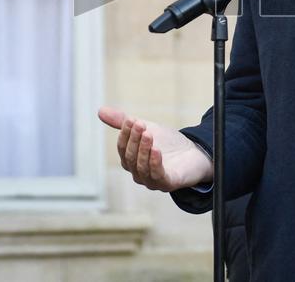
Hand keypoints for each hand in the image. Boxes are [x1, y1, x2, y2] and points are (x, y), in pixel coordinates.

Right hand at [98, 106, 213, 190]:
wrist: (194, 153)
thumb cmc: (167, 143)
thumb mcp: (146, 129)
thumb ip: (124, 122)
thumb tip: (100, 110)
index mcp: (131, 161)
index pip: (122, 149)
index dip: (125, 134)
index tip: (131, 119)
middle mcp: (139, 174)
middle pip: (130, 158)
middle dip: (134, 140)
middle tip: (141, 124)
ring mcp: (152, 181)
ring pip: (141, 168)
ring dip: (143, 150)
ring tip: (149, 133)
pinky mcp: (168, 184)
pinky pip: (157, 176)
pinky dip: (155, 163)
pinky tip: (156, 149)